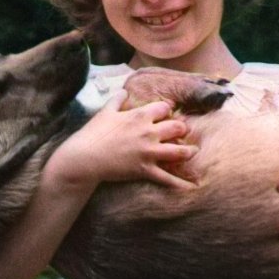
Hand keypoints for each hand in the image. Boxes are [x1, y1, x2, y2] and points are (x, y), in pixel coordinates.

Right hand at [48, 92, 197, 192]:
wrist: (85, 157)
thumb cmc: (94, 133)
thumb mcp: (105, 111)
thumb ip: (117, 100)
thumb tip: (124, 91)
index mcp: (140, 115)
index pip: (164, 108)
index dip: (168, 110)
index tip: (168, 113)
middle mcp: (149, 132)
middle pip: (177, 127)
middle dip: (182, 129)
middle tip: (182, 132)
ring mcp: (149, 152)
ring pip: (179, 151)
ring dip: (188, 151)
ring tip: (193, 152)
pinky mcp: (145, 170)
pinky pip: (167, 178)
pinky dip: (179, 184)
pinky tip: (191, 187)